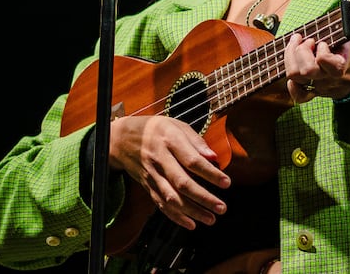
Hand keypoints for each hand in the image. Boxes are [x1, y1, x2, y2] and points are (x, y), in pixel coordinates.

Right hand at [108, 115, 230, 229]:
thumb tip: (214, 157)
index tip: (226, 183)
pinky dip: (176, 217)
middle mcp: (160, 160)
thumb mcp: (177, 125)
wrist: (122, 139)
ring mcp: (152, 175)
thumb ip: (196, 141)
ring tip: (211, 218)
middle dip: (204, 198)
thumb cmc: (156, 130)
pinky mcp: (148, 186)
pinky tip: (191, 223)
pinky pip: (161, 205)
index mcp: (170, 141)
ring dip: (192, 211)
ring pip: (172, 198)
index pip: (192, 160)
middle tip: (222, 207)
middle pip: (182, 183)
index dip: (210, 173)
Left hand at [284, 33, 349, 102]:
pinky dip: (292, 86)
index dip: (320, 49)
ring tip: (298, 45)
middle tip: (308, 41)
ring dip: (291, 57)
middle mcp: (328, 79)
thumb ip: (345, 29)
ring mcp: (318, 86)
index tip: (324, 43)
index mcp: (340, 66)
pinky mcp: (312, 91)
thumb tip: (342, 12)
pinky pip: (299, 96)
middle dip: (302, 50)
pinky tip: (293, 70)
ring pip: (295, 77)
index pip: (323, 60)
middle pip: (306, 70)